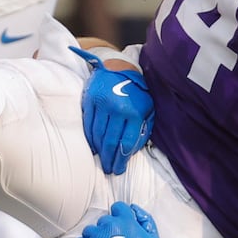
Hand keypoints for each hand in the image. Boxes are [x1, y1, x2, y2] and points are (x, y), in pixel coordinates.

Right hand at [71, 47, 153, 174]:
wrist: (120, 68)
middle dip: (108, 159)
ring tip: (100, 160)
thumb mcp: (148, 109)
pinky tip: (93, 146)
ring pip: (97, 135)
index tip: (118, 170)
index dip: (121, 160)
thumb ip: (142, 130)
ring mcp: (102, 104)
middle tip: (108, 169)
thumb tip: (131, 151)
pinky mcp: (90, 100)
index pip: (126, 143)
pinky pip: (88, 124)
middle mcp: (117, 109)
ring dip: (99, 151)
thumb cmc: (137, 92)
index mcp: (134, 113)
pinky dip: (90, 138)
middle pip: (110, 142)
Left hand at [75, 202, 162, 237]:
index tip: (119, 224)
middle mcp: (111, 225)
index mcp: (127, 221)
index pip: (118, 207)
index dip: (118, 215)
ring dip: (94, 237)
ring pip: (90, 230)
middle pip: (103, 220)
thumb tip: (134, 208)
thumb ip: (145, 219)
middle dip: (106, 229)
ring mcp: (97, 236)